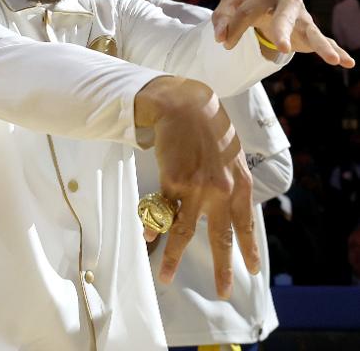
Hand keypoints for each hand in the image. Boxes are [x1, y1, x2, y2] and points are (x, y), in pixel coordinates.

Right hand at [134, 76, 258, 298]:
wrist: (185, 105)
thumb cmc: (210, 125)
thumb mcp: (232, 153)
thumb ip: (232, 179)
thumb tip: (228, 203)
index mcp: (239, 184)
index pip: (245, 225)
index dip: (247, 249)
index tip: (250, 270)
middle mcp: (221, 191)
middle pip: (219, 237)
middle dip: (222, 268)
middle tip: (223, 292)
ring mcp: (196, 188)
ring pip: (183, 231)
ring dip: (173, 257)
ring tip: (166, 277)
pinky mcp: (173, 181)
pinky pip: (162, 212)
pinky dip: (153, 228)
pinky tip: (147, 241)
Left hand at [212, 0, 354, 67]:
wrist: (262, 4)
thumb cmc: (245, 3)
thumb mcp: (229, 5)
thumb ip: (221, 19)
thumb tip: (220, 39)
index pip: (248, 10)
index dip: (234, 28)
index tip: (222, 44)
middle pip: (284, 14)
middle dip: (283, 30)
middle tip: (282, 47)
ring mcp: (300, 15)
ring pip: (309, 29)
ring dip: (321, 45)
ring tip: (332, 59)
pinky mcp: (307, 31)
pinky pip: (323, 41)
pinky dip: (335, 51)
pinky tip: (348, 62)